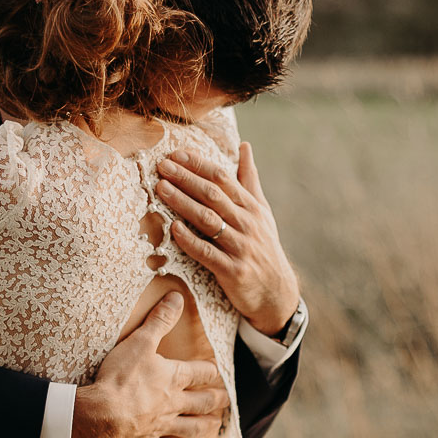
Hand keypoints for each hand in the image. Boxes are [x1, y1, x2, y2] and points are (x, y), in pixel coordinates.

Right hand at [71, 292, 227, 437]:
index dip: (210, 371)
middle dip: (214, 400)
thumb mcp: (140, 341)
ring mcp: (161, 426)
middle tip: (225, 400)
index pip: (200, 373)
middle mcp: (173, 404)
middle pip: (200, 403)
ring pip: (189, 428)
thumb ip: (159, 320)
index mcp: (173, 378)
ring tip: (213, 425)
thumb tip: (177, 297)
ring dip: (202, 426)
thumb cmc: (120, 377)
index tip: (217, 370)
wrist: (102, 414)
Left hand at [156, 143, 298, 337]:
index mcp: (251, 207)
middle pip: (212, 195)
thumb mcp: (261, 211)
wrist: (276, 292)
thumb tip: (244, 145)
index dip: (198, 165)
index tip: (176, 154)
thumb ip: (249, 179)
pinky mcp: (233, 271)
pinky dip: (190, 240)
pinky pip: (207, 253)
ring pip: (207, 220)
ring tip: (161, 189)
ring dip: (182, 202)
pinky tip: (173, 228)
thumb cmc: (263, 246)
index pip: (223, 178)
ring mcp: (240, 247)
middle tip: (162, 166)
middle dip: (186, 178)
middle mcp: (247, 223)